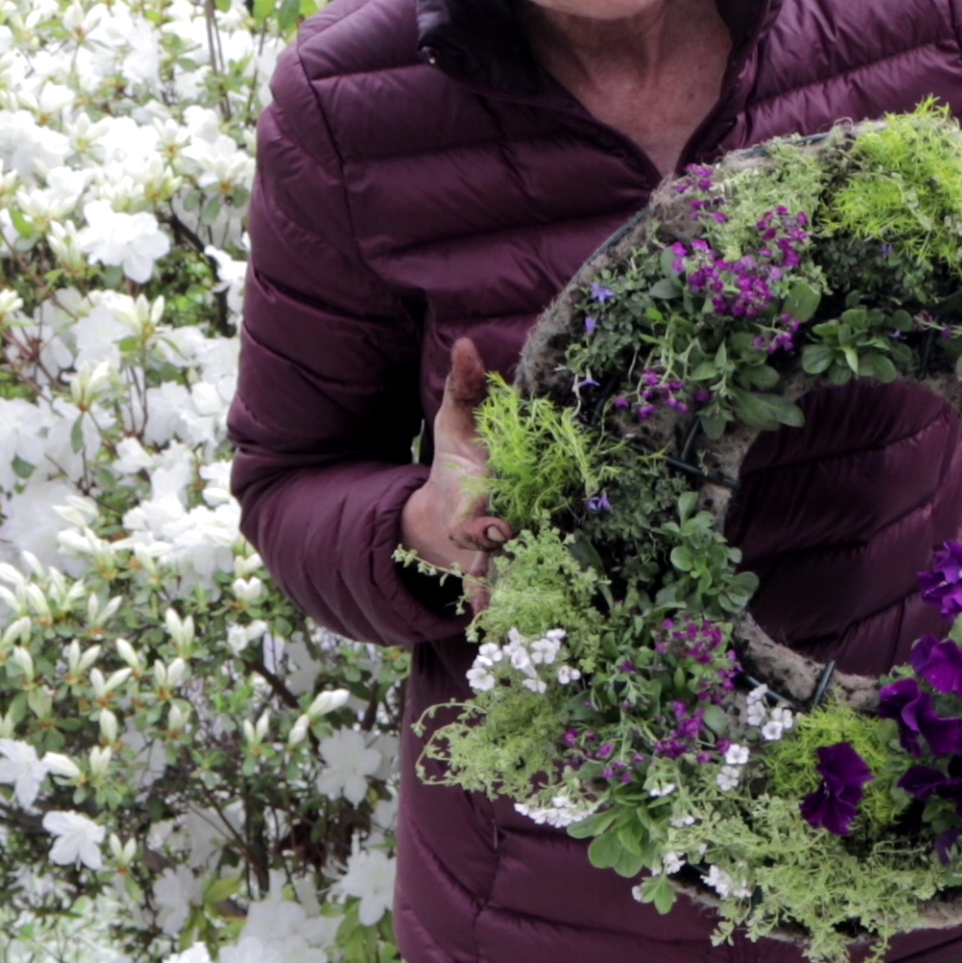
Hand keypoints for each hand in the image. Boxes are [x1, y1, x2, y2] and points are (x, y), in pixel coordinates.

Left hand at [400, 338, 511, 610]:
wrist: (453, 500)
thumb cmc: (462, 456)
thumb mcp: (456, 420)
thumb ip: (464, 386)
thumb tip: (465, 344)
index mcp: (503, 486)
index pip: (504, 499)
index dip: (495, 517)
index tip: (494, 528)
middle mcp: (507, 519)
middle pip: (508, 544)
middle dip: (500, 559)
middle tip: (492, 579)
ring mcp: (495, 549)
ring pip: (502, 571)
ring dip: (498, 589)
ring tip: (493, 611)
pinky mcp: (480, 569)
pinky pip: (485, 591)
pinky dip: (484, 605)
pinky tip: (481, 618)